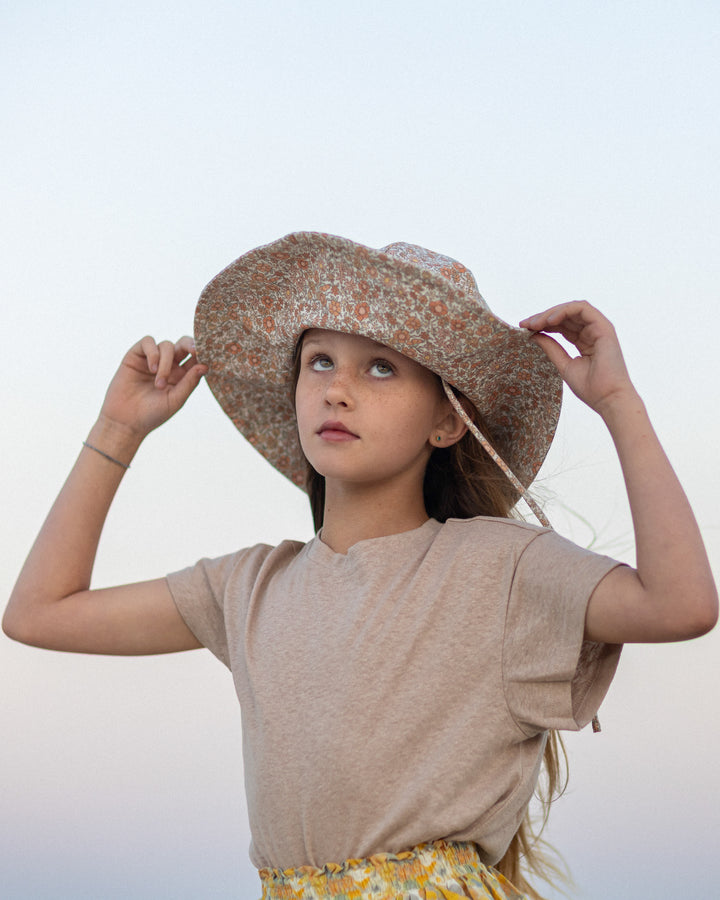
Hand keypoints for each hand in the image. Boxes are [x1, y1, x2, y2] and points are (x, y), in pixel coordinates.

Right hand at [99, 336, 207, 437]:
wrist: (125, 421)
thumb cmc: (153, 414)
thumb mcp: (175, 400)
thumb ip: (189, 383)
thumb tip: (204, 366)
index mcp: (182, 376)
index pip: (195, 358)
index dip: (202, 353)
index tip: (205, 356)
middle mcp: (169, 365)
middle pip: (183, 344)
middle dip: (190, 345)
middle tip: (194, 351)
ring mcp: (152, 359)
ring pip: (166, 345)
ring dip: (166, 362)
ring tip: (159, 384)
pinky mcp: (136, 356)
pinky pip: (148, 342)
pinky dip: (153, 352)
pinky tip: (151, 369)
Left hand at [520, 301, 636, 414]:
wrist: (608, 398)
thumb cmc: (590, 388)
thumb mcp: (564, 365)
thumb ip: (551, 348)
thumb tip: (534, 335)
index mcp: (584, 341)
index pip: (561, 325)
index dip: (542, 324)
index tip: (524, 329)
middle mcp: (592, 332)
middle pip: (565, 316)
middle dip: (543, 317)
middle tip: (524, 324)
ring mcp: (599, 328)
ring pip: (572, 309)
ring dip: (551, 313)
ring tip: (535, 323)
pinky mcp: (604, 327)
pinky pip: (582, 309)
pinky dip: (565, 311)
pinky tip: (549, 321)